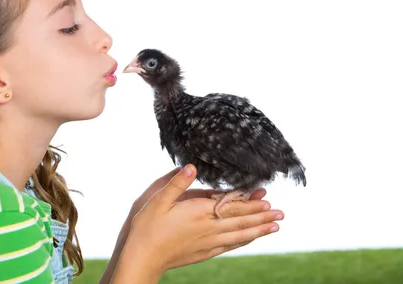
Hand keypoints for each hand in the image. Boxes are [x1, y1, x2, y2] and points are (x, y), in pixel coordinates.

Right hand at [112, 164, 282, 281]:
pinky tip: (250, 239)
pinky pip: (230, 246)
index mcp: (198, 212)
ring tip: (275, 226)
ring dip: (258, 230)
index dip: (250, 201)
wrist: (142, 258)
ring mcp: (207, 243)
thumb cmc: (147, 227)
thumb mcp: (156, 200)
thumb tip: (191, 166)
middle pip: (240, 220)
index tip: (267, 197)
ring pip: (239, 235)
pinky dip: (244, 241)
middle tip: (281, 213)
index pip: (231, 205)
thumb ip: (176, 183)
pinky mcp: (204, 253)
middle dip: (262, 216)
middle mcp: (208, 228)